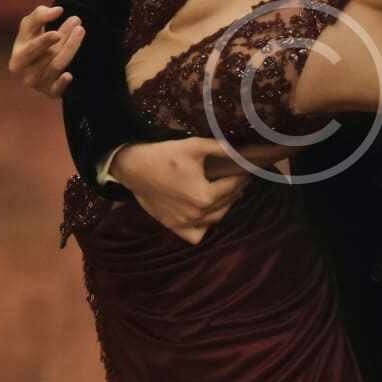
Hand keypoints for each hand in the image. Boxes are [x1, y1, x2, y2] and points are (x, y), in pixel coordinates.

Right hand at [8, 5, 83, 97]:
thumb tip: (57, 11)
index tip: (57, 34)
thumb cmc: (32, 40)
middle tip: (78, 26)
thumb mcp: (30, 25)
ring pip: (57, 67)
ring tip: (80, 30)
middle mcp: (25, 75)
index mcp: (17, 60)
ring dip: (71, 49)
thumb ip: (40, 14)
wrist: (39, 60)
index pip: (31, 50)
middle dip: (65, 42)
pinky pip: (56, 90)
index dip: (44, 42)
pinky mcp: (50, 93)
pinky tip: (69, 75)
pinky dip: (62, 84)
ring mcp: (38, 86)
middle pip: (48, 58)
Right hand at [111, 138, 248, 244]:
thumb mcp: (195, 147)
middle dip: (236, 190)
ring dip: (225, 206)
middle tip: (239, 179)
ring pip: (216, 219)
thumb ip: (221, 149)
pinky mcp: (174, 226)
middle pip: (227, 203)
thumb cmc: (164, 156)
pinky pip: (197, 235)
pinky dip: (205, 227)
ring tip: (226, 193)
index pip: (233, 186)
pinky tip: (207, 214)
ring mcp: (185, 223)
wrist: (134, 168)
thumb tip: (242, 151)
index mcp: (205, 196)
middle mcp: (197, 214)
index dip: (243, 176)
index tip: (247, 169)